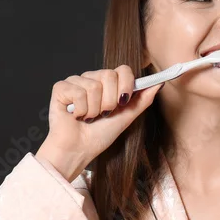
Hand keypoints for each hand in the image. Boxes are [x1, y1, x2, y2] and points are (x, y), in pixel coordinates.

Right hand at [34, 66, 162, 181]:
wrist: (79, 150)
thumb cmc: (99, 135)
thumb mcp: (127, 117)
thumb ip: (142, 100)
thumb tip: (159, 83)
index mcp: (107, 83)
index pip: (123, 69)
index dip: (126, 85)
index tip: (123, 102)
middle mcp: (92, 79)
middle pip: (109, 75)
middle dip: (110, 101)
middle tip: (102, 114)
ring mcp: (75, 82)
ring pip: (94, 86)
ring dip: (94, 109)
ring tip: (88, 117)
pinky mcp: (60, 88)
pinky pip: (78, 92)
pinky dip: (80, 110)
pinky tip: (75, 116)